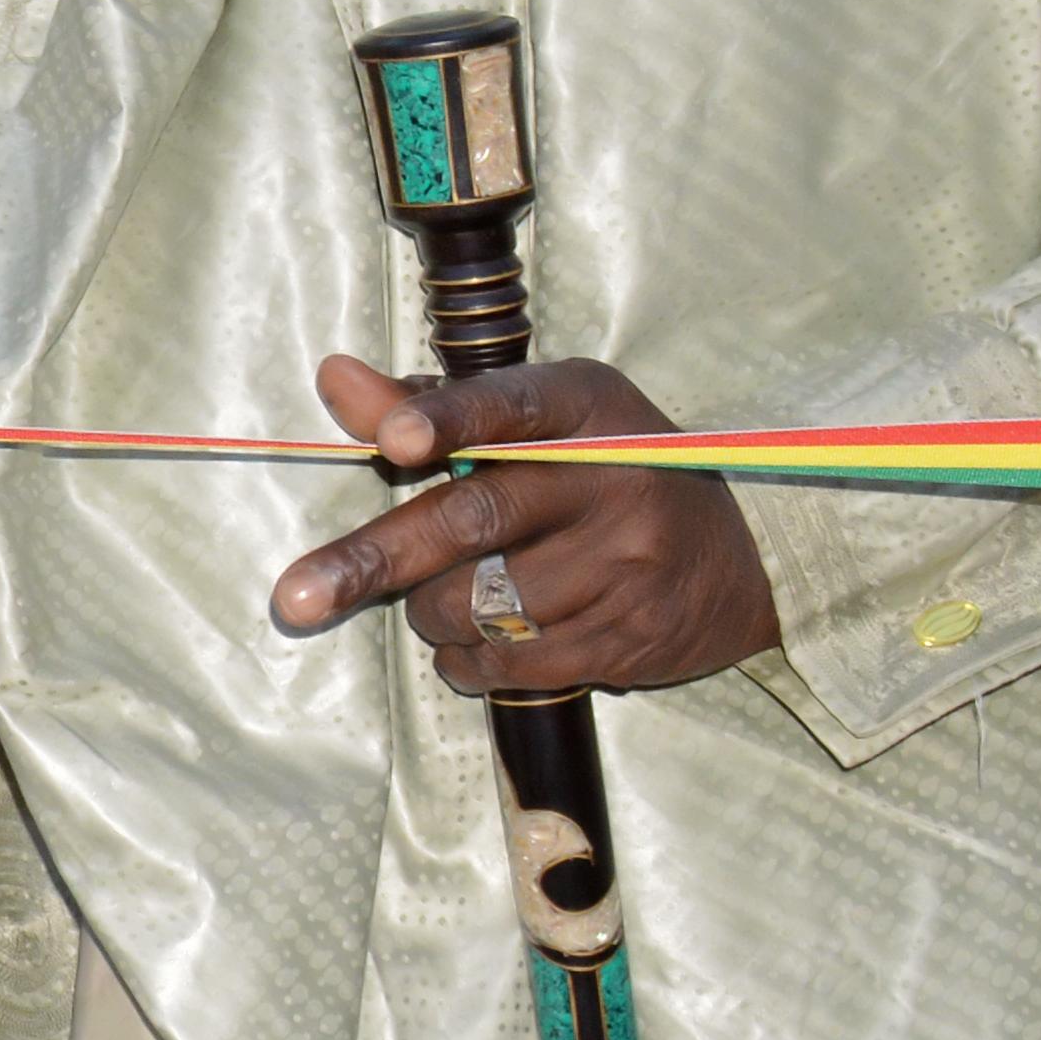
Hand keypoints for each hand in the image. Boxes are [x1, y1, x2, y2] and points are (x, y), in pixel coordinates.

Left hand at [272, 355, 782, 694]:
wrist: (744, 558)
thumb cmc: (605, 471)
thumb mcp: (541, 418)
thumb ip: (435, 405)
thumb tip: (334, 378)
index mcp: (583, 406)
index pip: (507, 407)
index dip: (446, 421)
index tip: (391, 441)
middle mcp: (611, 477)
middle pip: (475, 519)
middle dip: (374, 560)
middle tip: (296, 599)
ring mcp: (628, 563)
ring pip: (483, 602)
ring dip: (431, 614)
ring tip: (438, 603)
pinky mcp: (631, 636)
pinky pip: (517, 661)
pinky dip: (469, 661)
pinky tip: (470, 647)